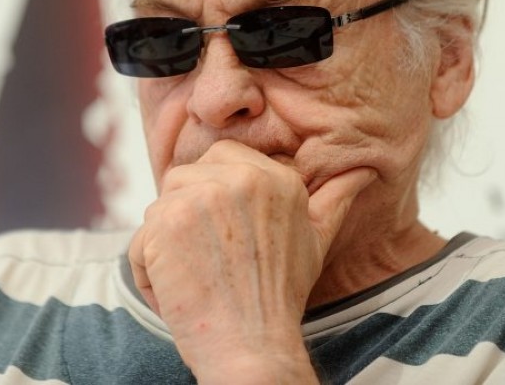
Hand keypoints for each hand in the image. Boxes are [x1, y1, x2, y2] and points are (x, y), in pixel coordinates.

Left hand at [128, 140, 374, 382]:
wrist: (252, 347)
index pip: (222, 157)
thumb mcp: (316, 241)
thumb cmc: (281, 297)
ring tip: (196, 279)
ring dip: (166, 245)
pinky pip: (141, 239)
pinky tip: (177, 293)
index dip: (213, 194)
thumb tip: (364, 170)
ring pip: (159, 207)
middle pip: (185, 176)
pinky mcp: (166, 221)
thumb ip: (335, 198)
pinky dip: (149, 271)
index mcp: (275, 176)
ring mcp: (200, 196)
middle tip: (208, 259)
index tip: (224, 236)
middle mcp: (239, 177)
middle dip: (186, 214)